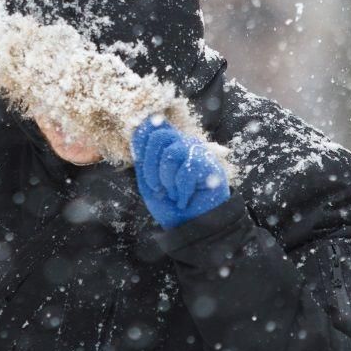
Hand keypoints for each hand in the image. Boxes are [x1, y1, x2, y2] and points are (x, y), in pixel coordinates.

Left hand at [130, 114, 230, 229]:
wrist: (189, 226)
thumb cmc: (169, 204)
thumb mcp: (147, 181)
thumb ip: (144, 155)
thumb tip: (146, 123)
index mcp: (166, 145)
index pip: (151, 126)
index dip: (141, 145)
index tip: (142, 167)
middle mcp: (182, 143)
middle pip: (159, 136)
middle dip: (151, 168)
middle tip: (158, 188)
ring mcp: (197, 152)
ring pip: (171, 154)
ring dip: (167, 182)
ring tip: (174, 194)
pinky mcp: (209, 164)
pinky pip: (186, 172)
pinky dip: (181, 192)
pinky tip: (185, 200)